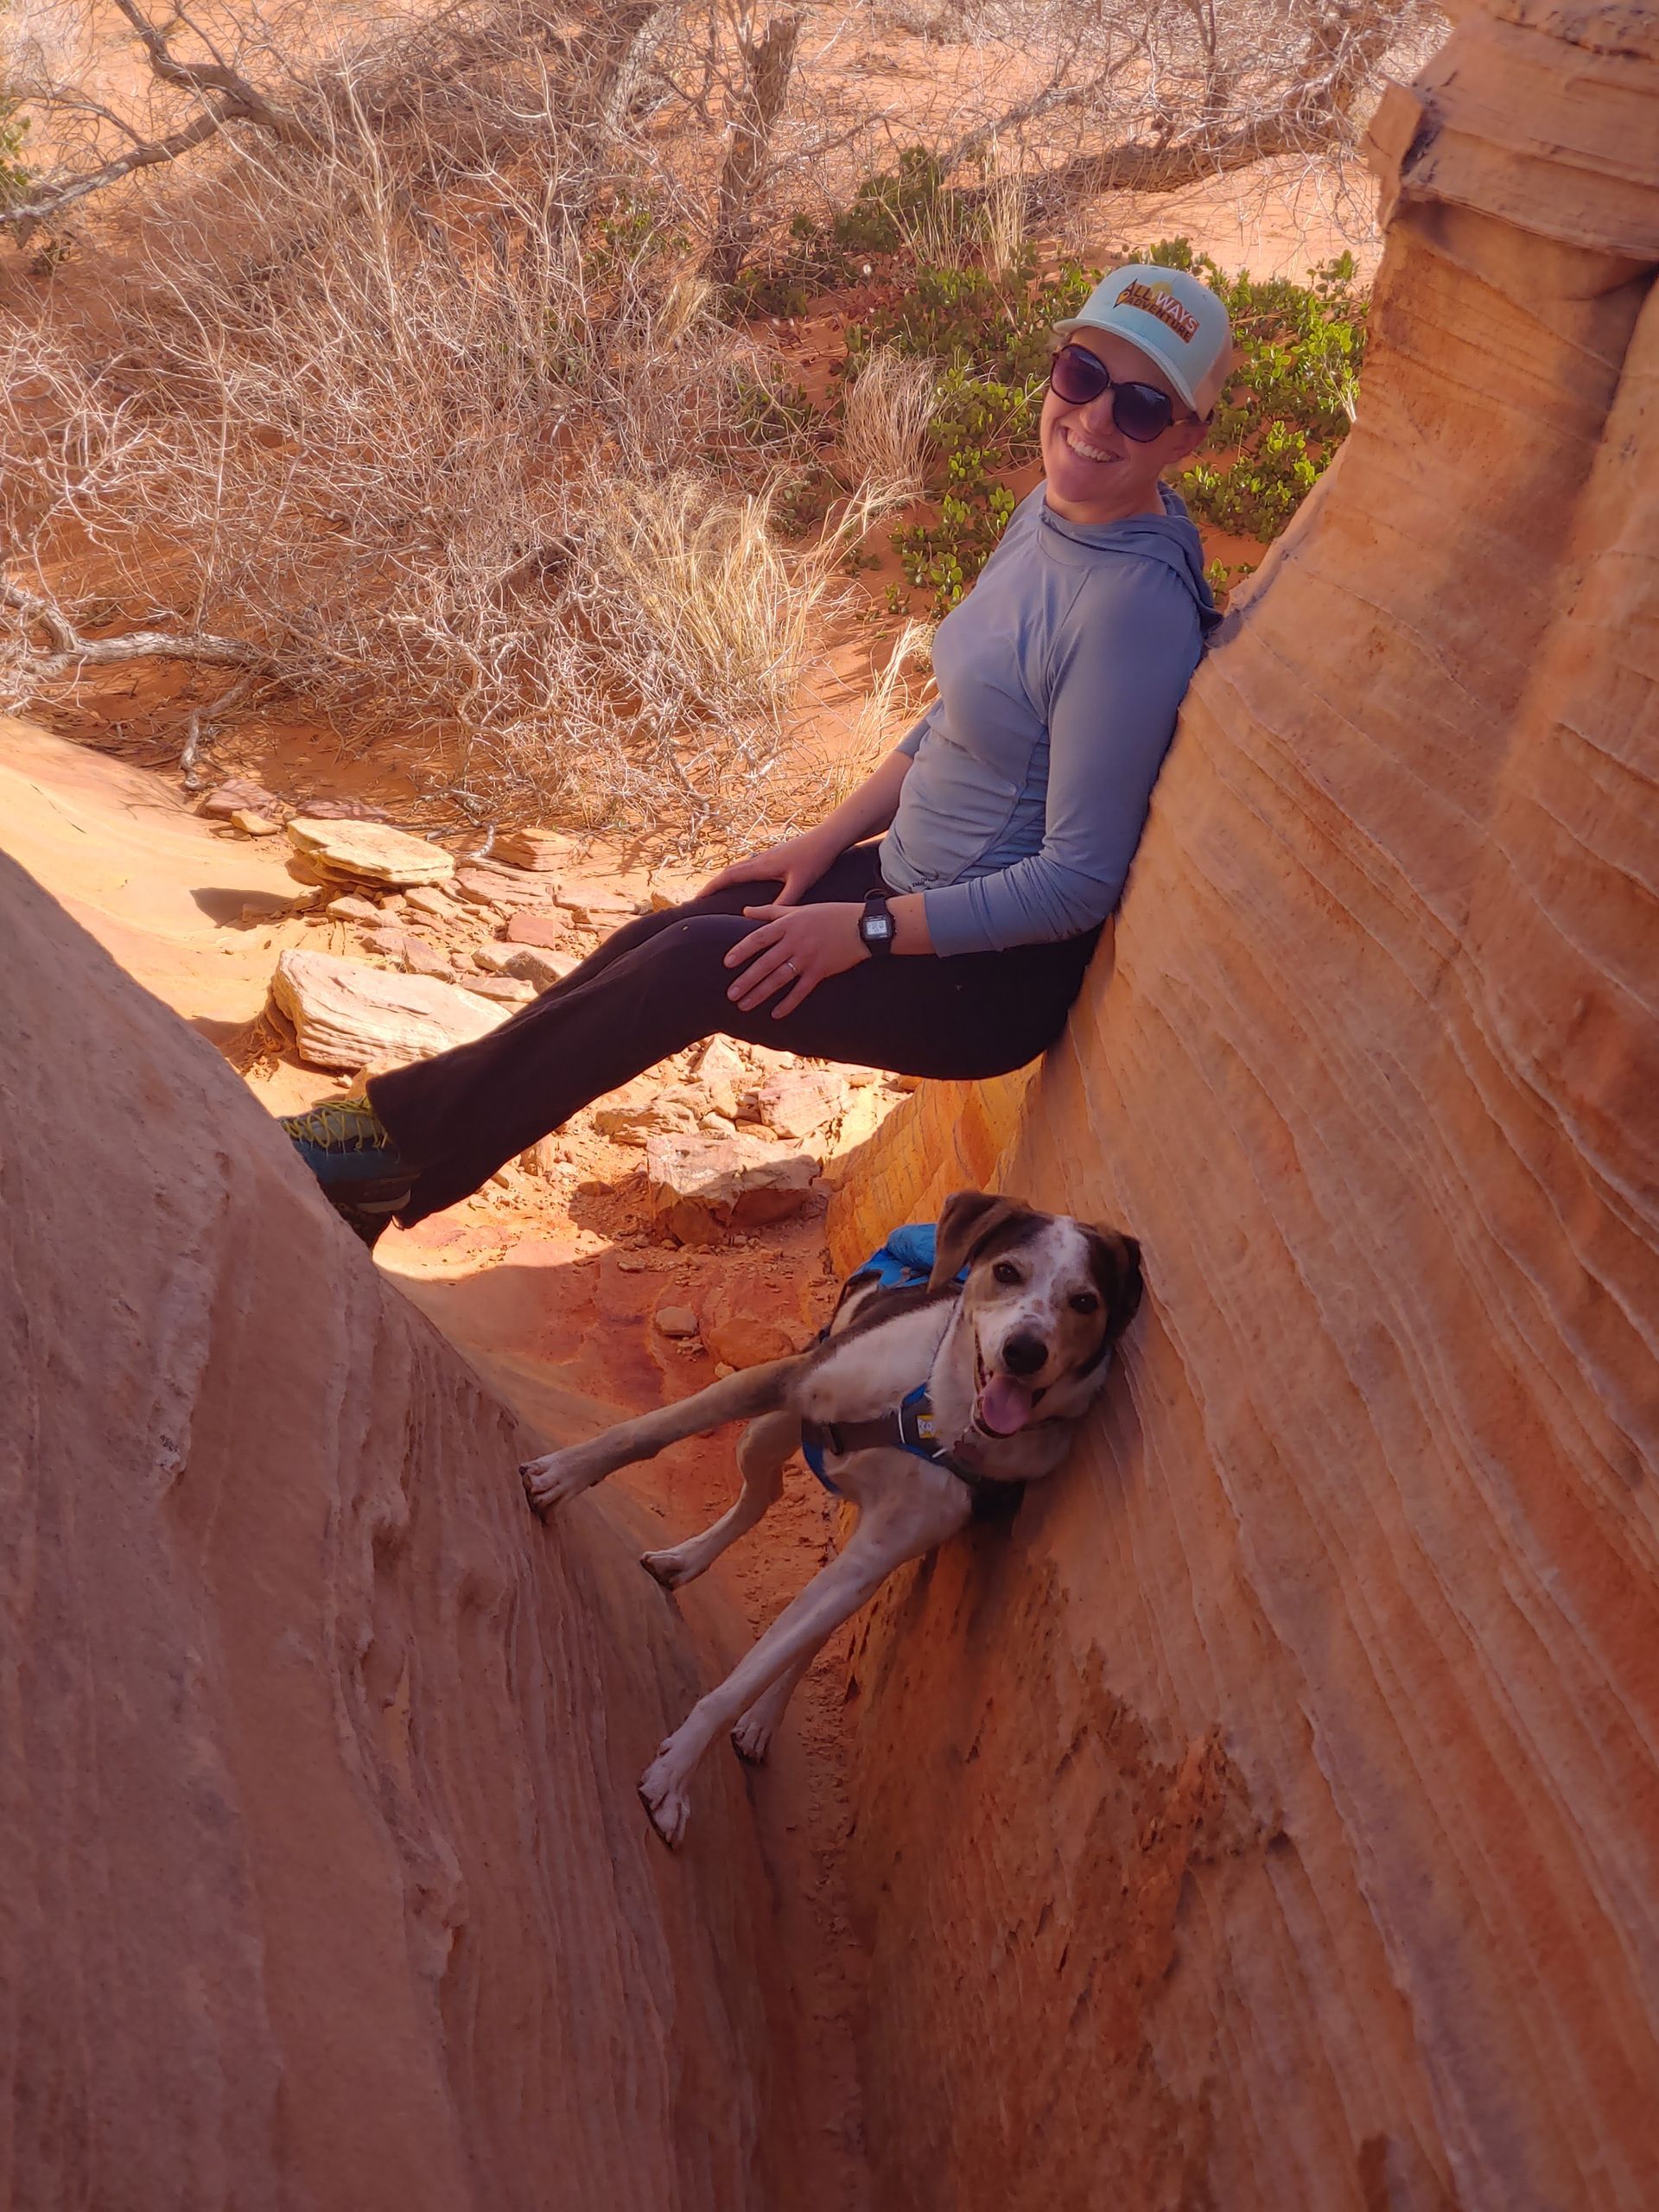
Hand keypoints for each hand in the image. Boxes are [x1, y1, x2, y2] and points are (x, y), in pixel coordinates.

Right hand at [701, 830, 836, 907]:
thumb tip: (767, 917)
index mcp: (762, 865)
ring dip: (726, 879)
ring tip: (717, 892)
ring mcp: (767, 856)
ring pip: (740, 868)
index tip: (697, 898)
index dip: (712, 887)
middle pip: (730, 872)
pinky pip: (750, 867)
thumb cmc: (815, 859)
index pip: (729, 876)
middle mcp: (761, 859)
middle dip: (714, 884)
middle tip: (701, 898)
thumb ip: (784, 900)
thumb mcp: (800, 883)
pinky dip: (740, 875)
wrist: (828, 838)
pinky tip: (745, 883)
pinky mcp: (776, 856)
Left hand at [725, 901, 864, 1017]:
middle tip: (731, 994)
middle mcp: (795, 941)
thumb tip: (745, 911)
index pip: (759, 938)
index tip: (727, 963)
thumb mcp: (798, 909)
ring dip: (760, 994)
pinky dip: (788, 1003)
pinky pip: (801, 990)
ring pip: (779, 979)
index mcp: (788, 924)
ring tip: (744, 1005)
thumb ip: (770, 912)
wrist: (861, 926)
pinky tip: (775, 1014)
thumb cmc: (828, 915)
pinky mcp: (820, 971)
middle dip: (746, 980)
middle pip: (765, 963)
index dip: (742, 950)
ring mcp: (808, 957)